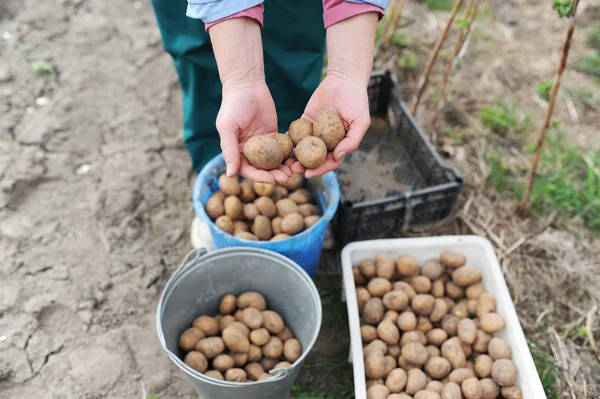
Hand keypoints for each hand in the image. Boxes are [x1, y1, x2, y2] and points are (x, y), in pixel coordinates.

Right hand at [217, 81, 292, 183]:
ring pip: (273, 161)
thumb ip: (229, 150)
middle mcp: (249, 150)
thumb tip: (230, 174)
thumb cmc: (233, 105)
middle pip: (262, 168)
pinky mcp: (273, 135)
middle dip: (274, 174)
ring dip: (282, 167)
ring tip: (293, 172)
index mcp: (236, 151)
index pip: (247, 170)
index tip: (272, 180)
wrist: (247, 85)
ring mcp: (262, 144)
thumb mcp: (228, 127)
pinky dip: (288, 155)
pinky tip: (297, 159)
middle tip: (286, 178)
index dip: (259, 177)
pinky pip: (281, 148)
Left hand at [290, 12, 377, 177]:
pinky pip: (296, 132)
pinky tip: (280, 144)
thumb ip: (352, 141)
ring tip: (284, 162)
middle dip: (303, 166)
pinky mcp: (306, 121)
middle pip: (314, 158)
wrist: (345, 80)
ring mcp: (316, 132)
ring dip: (294, 157)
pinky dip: (289, 139)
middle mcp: (327, 142)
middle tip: (293, 170)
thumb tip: (338, 156)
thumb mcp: (361, 122)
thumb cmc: (358, 102)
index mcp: (340, 145)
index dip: (319, 170)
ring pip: (303, 149)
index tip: (308, 174)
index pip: (329, 162)